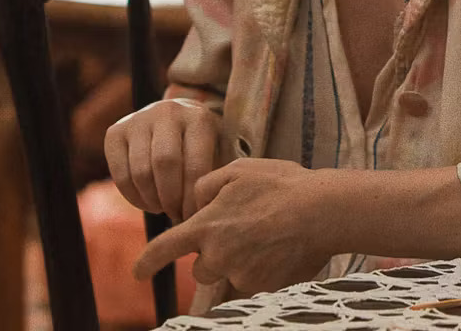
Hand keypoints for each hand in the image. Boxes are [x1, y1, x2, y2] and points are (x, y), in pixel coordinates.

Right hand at [104, 98, 220, 221]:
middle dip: (170, 198)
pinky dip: (133, 197)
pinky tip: (148, 202)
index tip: (193, 216)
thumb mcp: (217, 152)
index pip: (194, 165)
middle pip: (164, 164)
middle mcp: (167, 112)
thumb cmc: (201, 144)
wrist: (176, 117)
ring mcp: (138, 119)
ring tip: (164, 208)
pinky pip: (119, 174)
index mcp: (198, 117)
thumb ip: (216, 176)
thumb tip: (209, 210)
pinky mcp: (115, 132)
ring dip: (152, 200)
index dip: (192, 198)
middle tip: (176, 215)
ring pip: (140, 171)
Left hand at [133, 158, 336, 295]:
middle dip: (212, 254)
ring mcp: (242, 276)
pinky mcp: (264, 288)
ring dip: (237, 262)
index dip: (147, 262)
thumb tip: (194, 204)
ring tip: (265, 237)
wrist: (323, 211)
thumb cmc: (281, 185)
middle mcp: (219, 256)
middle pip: (200, 268)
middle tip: (240, 231)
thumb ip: (206, 185)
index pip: (165, 249)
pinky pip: (253, 282)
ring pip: (228, 275)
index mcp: (207, 226)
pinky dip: (261, 268)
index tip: (137, 272)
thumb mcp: (238, 171)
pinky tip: (280, 247)